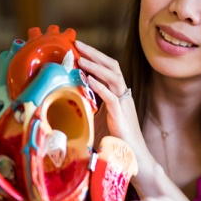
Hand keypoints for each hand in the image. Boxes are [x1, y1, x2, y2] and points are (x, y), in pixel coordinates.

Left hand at [75, 41, 152, 171]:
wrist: (133, 156)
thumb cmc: (115, 139)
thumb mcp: (100, 118)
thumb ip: (89, 105)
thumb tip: (68, 98)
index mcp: (118, 94)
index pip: (109, 68)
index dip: (96, 56)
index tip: (79, 47)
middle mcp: (123, 95)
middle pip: (112, 67)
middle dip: (95, 54)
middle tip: (78, 44)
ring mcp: (124, 105)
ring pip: (113, 78)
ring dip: (96, 67)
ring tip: (81, 59)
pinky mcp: (121, 117)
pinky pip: (112, 97)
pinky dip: (101, 86)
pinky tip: (89, 79)